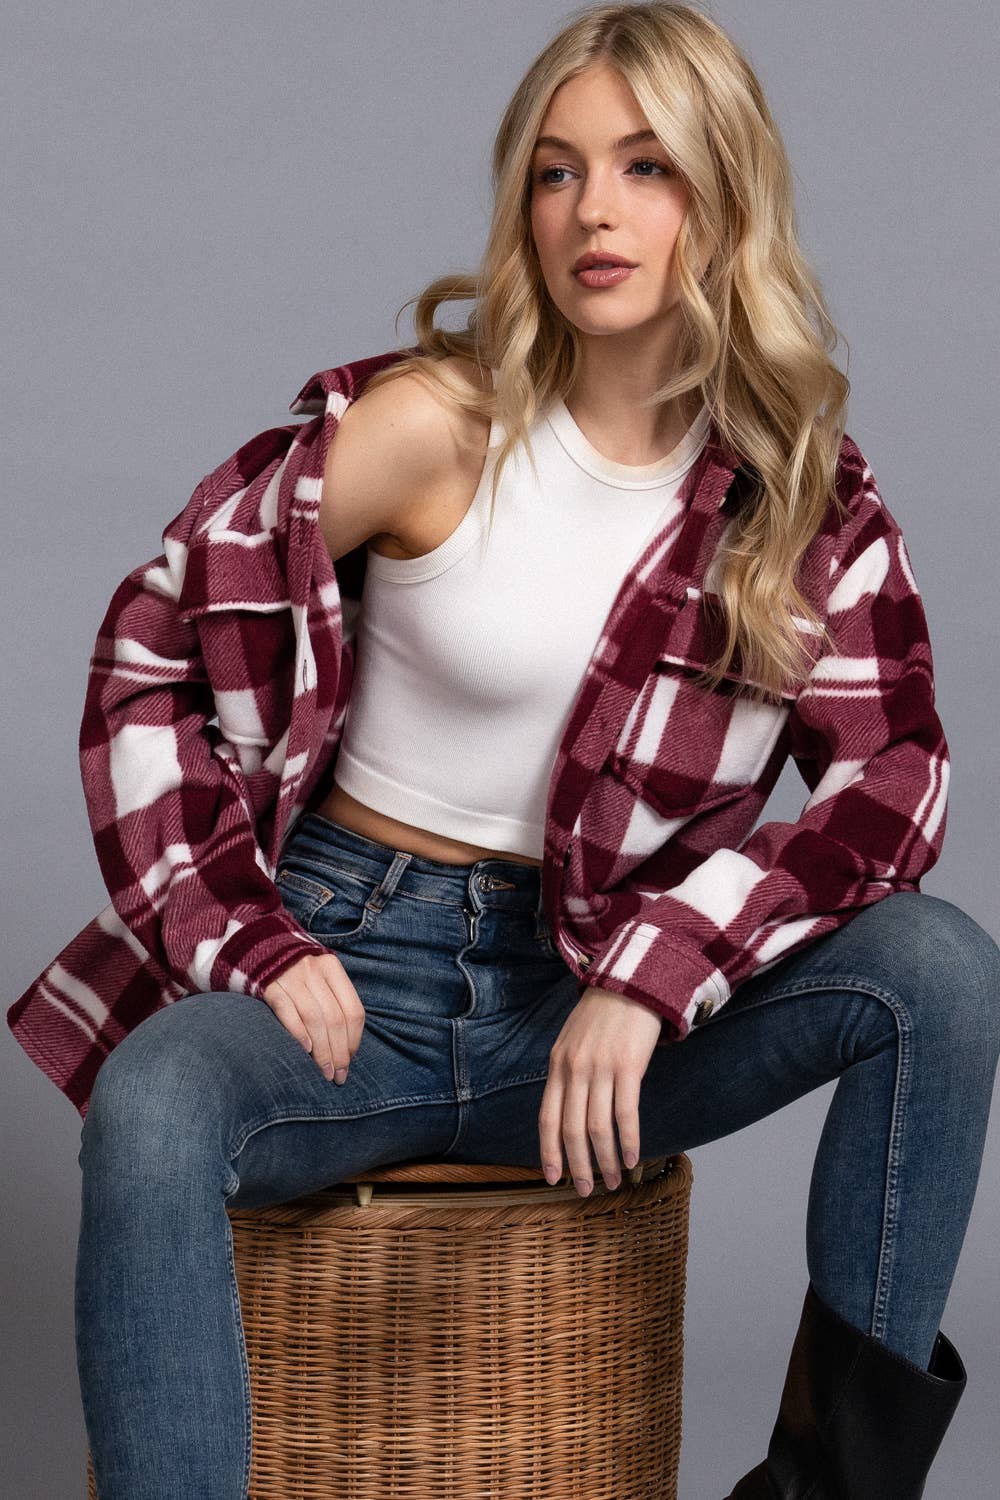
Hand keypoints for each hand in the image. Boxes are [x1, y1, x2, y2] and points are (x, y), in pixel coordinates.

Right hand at [261, 951, 365, 1083]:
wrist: (252, 947)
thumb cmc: (291, 970)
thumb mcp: (317, 975)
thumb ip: (332, 1000)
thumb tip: (346, 1044)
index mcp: (332, 967)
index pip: (353, 1010)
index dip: (353, 1040)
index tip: (350, 1060)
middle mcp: (314, 969)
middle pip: (334, 1018)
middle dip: (339, 1052)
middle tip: (338, 1075)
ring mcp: (290, 976)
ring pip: (314, 1019)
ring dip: (322, 1051)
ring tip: (324, 1071)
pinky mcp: (268, 985)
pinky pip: (287, 1012)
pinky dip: (298, 1033)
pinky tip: (305, 1050)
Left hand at [538, 986, 662, 1195]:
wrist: (631, 981)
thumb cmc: (604, 1014)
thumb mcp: (573, 1040)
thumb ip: (568, 1072)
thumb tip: (568, 1111)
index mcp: (558, 1065)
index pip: (547, 1118)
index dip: (549, 1152)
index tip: (553, 1178)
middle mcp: (574, 1069)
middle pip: (571, 1129)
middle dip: (578, 1166)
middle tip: (585, 1190)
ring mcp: (600, 1068)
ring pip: (597, 1127)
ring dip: (605, 1161)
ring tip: (614, 1181)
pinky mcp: (627, 1066)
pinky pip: (625, 1113)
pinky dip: (628, 1141)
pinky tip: (633, 1158)